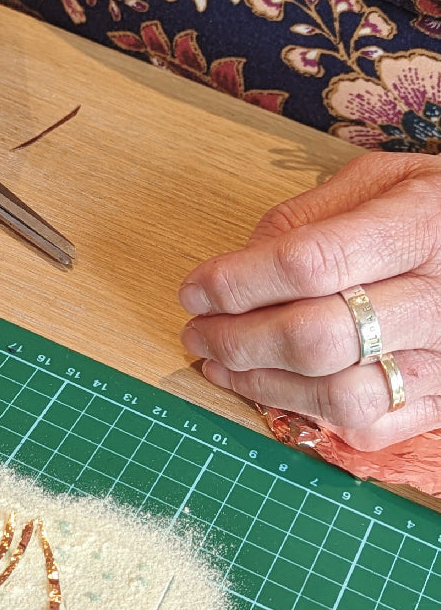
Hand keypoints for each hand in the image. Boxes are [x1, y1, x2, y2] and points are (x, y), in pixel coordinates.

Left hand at [178, 153, 440, 449]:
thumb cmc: (435, 213)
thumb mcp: (382, 181)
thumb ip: (307, 218)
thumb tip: (237, 267)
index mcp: (422, 227)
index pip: (309, 264)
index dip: (236, 283)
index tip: (193, 291)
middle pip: (314, 339)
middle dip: (236, 341)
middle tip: (197, 333)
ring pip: (336, 397)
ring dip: (261, 384)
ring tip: (221, 365)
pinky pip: (366, 427)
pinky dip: (310, 412)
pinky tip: (276, 385)